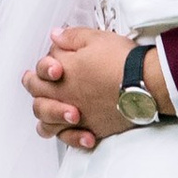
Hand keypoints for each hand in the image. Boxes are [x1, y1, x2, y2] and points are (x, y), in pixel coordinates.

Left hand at [20, 25, 142, 147]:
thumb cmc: (121, 61)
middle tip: (33, 81)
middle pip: (38, 95)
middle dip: (33, 87)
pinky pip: (70, 139)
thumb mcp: (96, 38)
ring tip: (52, 110)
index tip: (54, 59)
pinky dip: (70, 137)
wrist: (144, 85)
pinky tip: (76, 131)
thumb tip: (55, 37)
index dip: (46, 62)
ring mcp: (77, 115)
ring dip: (46, 116)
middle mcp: (65, 96)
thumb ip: (71, 37)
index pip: (41, 68)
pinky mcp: (91, 129)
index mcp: (63, 73)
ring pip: (47, 123)